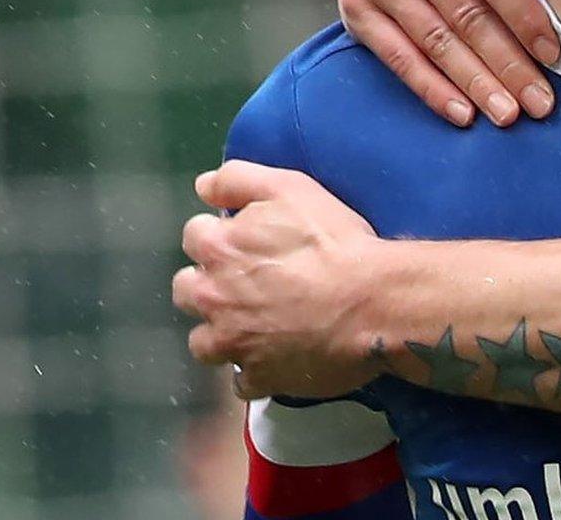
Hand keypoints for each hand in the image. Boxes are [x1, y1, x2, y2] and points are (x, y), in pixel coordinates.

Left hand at [174, 161, 386, 400]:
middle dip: (209, 285)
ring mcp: (233, 344)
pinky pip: (243, 381)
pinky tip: (277, 358)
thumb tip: (202, 186)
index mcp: (217, 250)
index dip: (221, 235)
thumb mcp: (291, 188)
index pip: (194, 237)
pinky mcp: (259, 378)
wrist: (374, 301)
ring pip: (203, 342)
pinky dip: (255, 371)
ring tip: (256, 326)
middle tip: (247, 283)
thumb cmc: (336, 242)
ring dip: (222, 333)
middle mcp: (213, 298)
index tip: (247, 240)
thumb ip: (238, 179)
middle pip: (186, 292)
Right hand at [338, 0, 559, 127]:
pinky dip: (432, 90)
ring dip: (475, 85)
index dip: (524, 19)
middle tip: (539, 103)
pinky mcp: (355, 6)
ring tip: (508, 114)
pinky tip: (463, 113)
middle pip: (465, 17)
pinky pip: (398, 58)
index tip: (552, 55)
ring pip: (435, 43)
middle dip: (507, 65)